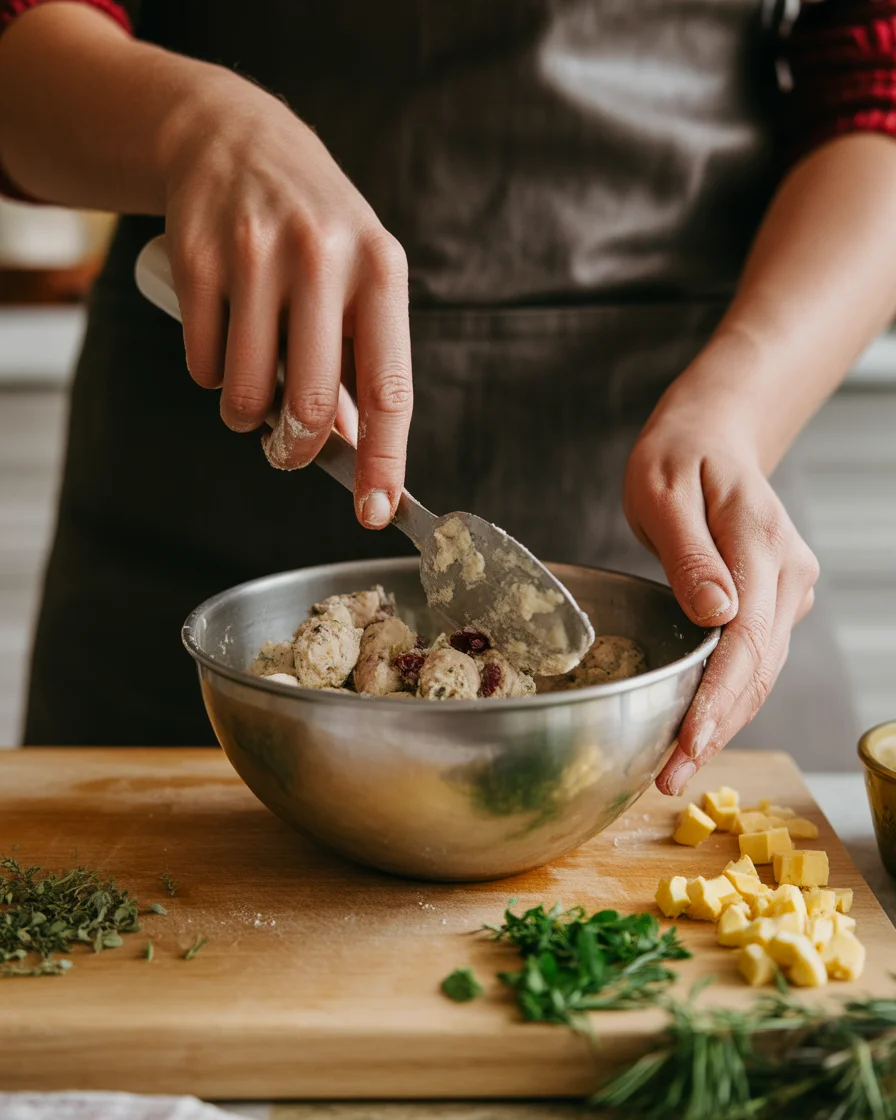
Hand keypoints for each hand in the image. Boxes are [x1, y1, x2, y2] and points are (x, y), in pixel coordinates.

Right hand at [162, 73, 411, 527]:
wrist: (235, 138)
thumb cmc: (314, 230)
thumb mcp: (358, 280)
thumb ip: (361, 361)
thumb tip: (357, 448)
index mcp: (380, 272)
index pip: (389, 390)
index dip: (384, 462)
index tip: (375, 512)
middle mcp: (323, 260)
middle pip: (312, 406)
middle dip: (296, 450)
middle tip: (287, 452)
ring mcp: (255, 255)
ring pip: (248, 394)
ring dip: (247, 418)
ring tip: (253, 392)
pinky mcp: (196, 257)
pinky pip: (203, 365)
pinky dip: (212, 378)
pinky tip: (223, 343)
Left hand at [623, 404, 818, 794]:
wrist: (712, 437)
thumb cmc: (677, 457)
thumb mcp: (663, 490)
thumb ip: (688, 553)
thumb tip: (716, 615)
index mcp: (760, 540)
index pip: (748, 636)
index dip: (719, 696)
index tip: (690, 741)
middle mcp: (788, 571)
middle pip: (759, 666)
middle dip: (716, 727)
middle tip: (669, 776)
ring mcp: (788, 587)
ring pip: (761, 671)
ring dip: (722, 721)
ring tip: (676, 767)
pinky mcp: (777, 600)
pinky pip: (755, 658)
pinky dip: (727, 696)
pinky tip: (696, 727)